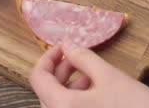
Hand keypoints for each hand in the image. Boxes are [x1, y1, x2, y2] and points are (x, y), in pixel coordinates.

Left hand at [30, 44, 148, 107]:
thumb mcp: (109, 76)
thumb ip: (84, 58)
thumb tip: (68, 46)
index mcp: (62, 106)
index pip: (38, 78)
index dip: (47, 58)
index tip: (61, 47)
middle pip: (46, 92)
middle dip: (59, 71)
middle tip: (75, 57)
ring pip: (57, 104)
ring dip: (68, 86)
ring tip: (90, 74)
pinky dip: (76, 100)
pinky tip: (95, 92)